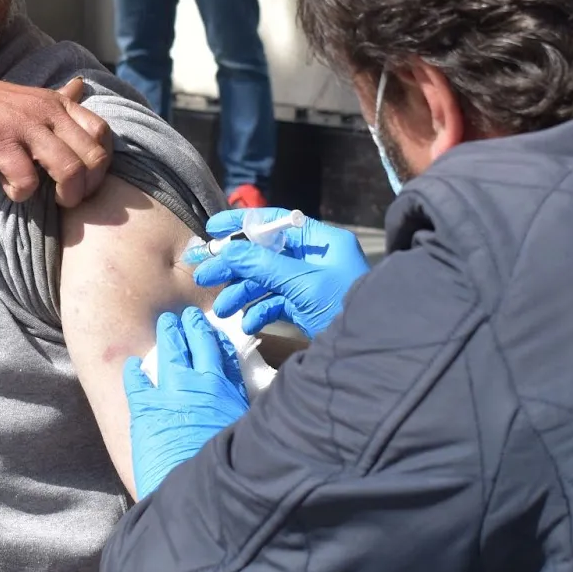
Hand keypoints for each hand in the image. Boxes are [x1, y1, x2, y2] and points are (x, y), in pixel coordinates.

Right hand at [0, 69, 113, 206]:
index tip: (83, 181)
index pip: (102, 132)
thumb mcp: (22, 96)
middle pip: (93, 156)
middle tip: (67, 199)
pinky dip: (22, 193)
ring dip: (64, 195)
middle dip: (87, 187)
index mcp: (54, 101)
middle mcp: (44, 110)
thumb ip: (54, 99)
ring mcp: (21, 124)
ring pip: (69, 169)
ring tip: (45, 199)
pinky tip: (9, 188)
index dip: (101, 164)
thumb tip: (81, 86)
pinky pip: (26, 178)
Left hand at [123, 308, 250, 496]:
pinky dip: (135, 371)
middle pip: (193, 344)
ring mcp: (169, 394)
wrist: (196, 490)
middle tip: (184, 317)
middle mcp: (197, 384)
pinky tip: (133, 365)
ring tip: (166, 326)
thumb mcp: (243, 430)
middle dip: (189, 327)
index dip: (214, 336)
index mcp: (224, 389)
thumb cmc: (227, 468)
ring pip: (167, 353)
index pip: (220, 352)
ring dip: (167, 336)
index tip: (212, 328)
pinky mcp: (145, 409)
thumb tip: (252, 401)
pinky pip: (136, 381)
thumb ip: (240, 408)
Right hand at [194, 209, 370, 337]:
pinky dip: (261, 312)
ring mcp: (310, 284)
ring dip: (242, 294)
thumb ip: (263, 265)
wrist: (369, 349)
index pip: (274, 222)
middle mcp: (315, 258)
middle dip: (234, 267)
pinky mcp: (308, 307)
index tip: (212, 230)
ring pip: (267, 281)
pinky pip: (278, 303)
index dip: (241, 224)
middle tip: (203, 276)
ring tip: (221, 309)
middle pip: (265, 254)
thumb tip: (227, 250)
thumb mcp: (302, 282)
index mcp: (320, 241)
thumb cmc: (342, 304)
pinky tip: (248, 324)